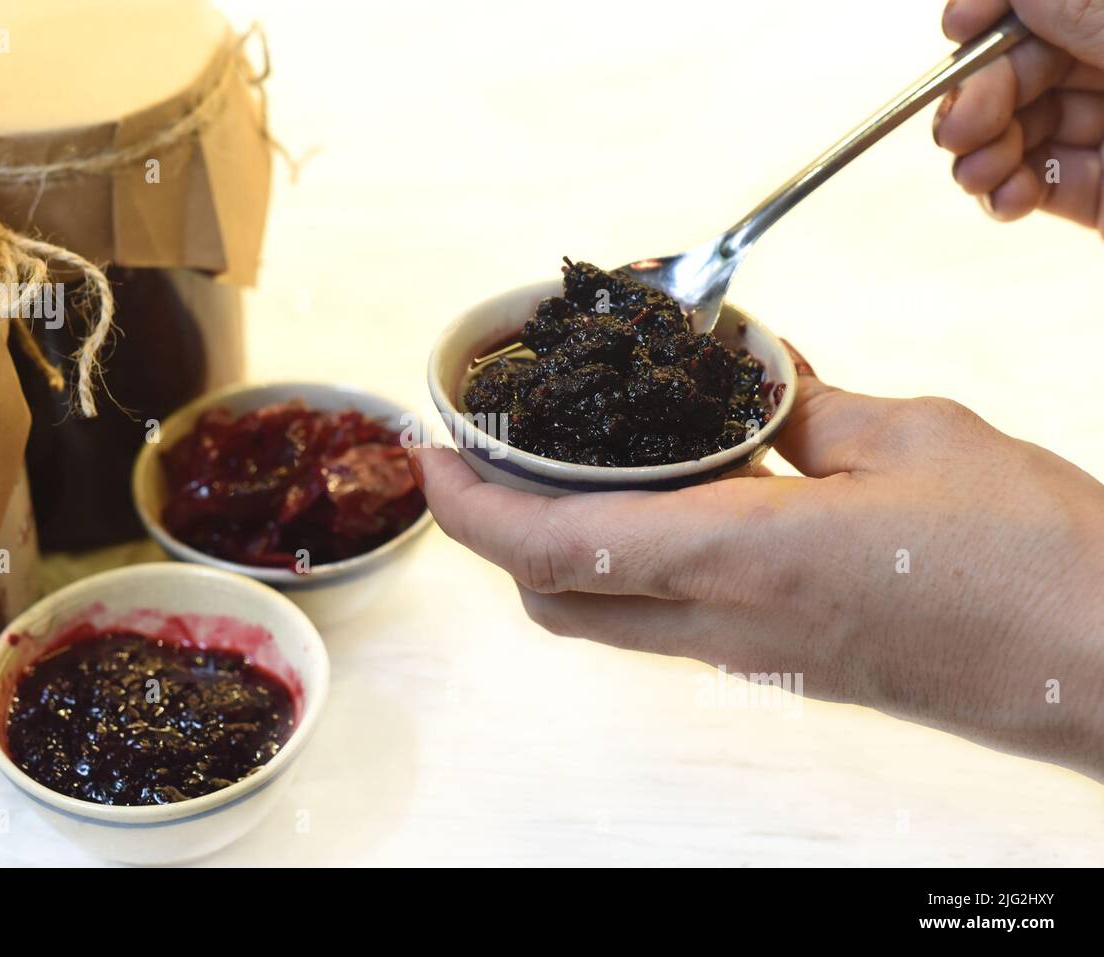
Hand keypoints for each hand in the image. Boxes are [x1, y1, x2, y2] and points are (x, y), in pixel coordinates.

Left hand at [411, 344, 1103, 780]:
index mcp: (744, 559)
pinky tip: (666, 501)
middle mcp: (727, 625)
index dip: (469, 510)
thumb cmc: (1029, 559)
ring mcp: (750, 658)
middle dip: (494, 532)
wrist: (1099, 665)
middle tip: (486, 459)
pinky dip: (629, 564)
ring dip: (555, 550)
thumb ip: (811, 407)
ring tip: (559, 470)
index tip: (431, 457)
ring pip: (603, 614)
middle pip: (553, 597)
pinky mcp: (781, 666)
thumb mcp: (912, 438)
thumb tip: (758, 379)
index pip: (552, 549)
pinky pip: (665, 619)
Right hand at [934, 0, 1103, 230]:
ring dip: (984, 151)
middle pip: (1027, 64)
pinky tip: (1010, 200)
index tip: (958, 26)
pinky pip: (1041, 183)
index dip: (997, 7)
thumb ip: (1083, 7)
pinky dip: (1008, 193)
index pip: (1052, 3)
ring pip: (1024, 125)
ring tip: (978, 175)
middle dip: (981, 93)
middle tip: (958, 128)